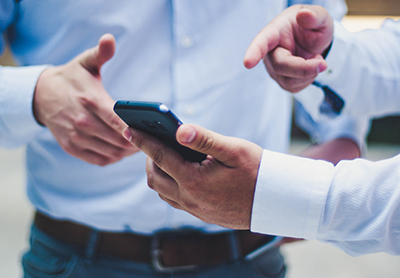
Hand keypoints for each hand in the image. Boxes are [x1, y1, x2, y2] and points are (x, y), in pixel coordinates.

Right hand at [33, 34, 138, 165]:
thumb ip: (100, 53)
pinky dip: (114, 158)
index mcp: (90, 100)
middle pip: (118, 140)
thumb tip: (109, 39)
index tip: (150, 132)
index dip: (136, 129)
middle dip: (138, 142)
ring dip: (128, 152)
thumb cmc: (71, 78)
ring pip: (111, 152)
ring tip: (141, 146)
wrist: (41, 95)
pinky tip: (123, 151)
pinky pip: (100, 160)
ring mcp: (76, 137)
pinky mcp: (72, 147)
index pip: (118, 120)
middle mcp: (82, 121)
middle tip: (152, 140)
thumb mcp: (85, 62)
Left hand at [123, 124, 262, 228]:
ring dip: (157, 172)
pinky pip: (173, 199)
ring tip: (163, 154)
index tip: (128, 128)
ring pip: (162, 190)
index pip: (160, 156)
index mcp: (194, 180)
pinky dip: (168, 184)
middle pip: (155, 177)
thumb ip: (204, 139)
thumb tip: (179, 129)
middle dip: (148, 157)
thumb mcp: (233, 149)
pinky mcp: (200, 214)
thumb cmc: (257, 171)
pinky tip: (178, 172)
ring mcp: (194, 209)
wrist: (274, 200)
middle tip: (151, 140)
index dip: (142, 141)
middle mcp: (190, 198)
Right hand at [244, 5, 333, 91]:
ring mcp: (274, 69)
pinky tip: (310, 67)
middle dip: (304, 68)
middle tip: (323, 64)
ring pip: (289, 80)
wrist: (315, 42)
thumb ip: (314, 16)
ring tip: (316, 58)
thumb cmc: (313, 27)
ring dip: (309, 73)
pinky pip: (294, 87)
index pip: (262, 42)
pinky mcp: (281, 81)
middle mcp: (269, 52)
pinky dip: (308, 79)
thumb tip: (304, 15)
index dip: (254, 52)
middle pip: (281, 66)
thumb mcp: (320, 17)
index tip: (248, 63)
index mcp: (275, 32)